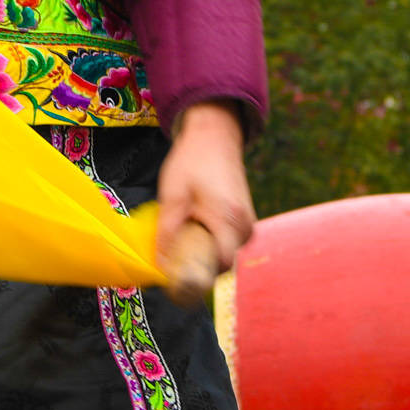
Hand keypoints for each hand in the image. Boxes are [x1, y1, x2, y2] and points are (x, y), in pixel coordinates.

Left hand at [153, 101, 257, 290]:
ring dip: (200, 248)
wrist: (214, 136)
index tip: (173, 269)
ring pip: (221, 253)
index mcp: (230, 221)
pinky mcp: (244, 221)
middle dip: (194, 261)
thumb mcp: (172, 197)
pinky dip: (208, 239)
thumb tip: (161, 269)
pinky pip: (225, 242)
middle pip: (219, 263)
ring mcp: (247, 224)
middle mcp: (245, 227)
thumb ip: (167, 235)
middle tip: (172, 243)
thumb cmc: (192, 162)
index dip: (194, 273)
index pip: (217, 267)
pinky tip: (194, 221)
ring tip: (184, 224)